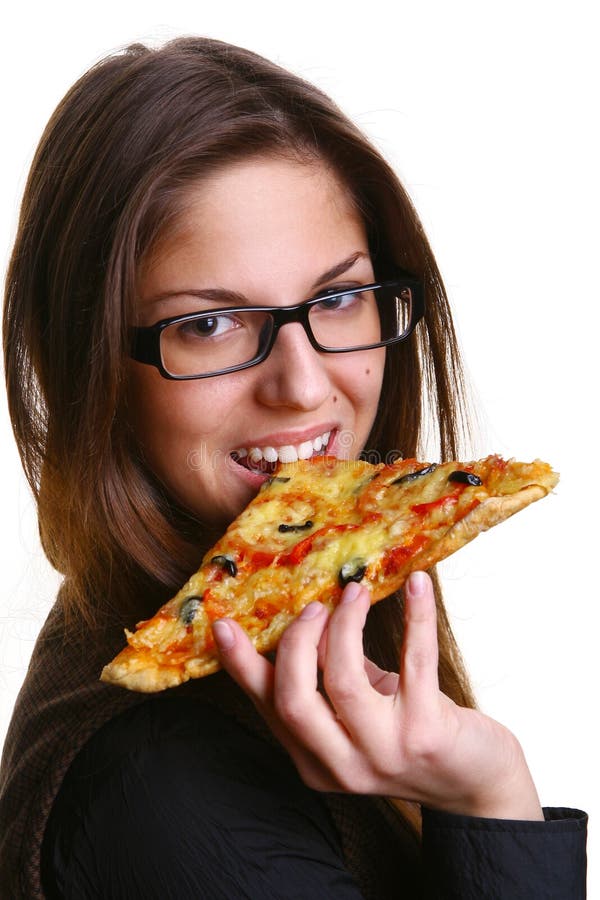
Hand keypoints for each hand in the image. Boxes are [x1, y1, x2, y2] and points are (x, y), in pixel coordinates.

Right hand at [212, 572, 543, 819]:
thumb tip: (305, 616)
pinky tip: (418, 586)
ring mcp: (385, 753)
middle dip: (296, 642)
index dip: (243, 665)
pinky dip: (415, 618)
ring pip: (344, 681)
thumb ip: (328, 678)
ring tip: (356, 591)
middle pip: (294, 700)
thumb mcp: (360, 714)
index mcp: (315, 760)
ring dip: (346, 625)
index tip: (223, 625)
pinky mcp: (428, 734)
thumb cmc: (411, 733)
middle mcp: (342, 765)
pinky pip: (415, 663)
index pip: (268, 707)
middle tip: (313, 606)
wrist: (476, 783)